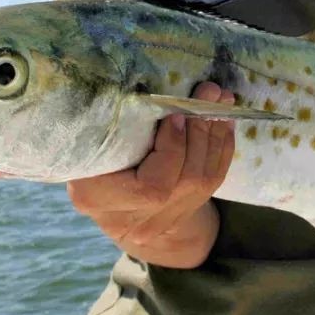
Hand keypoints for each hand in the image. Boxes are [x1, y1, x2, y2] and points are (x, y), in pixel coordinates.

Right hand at [66, 81, 235, 267]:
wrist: (101, 193)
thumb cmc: (91, 150)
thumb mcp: (93, 137)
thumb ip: (113, 123)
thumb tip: (144, 89)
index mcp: (95, 196)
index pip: (151, 187)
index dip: (172, 150)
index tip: (175, 114)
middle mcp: (129, 220)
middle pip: (183, 181)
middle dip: (200, 131)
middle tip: (209, 92)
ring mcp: (158, 225)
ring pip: (202, 181)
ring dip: (215, 134)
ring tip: (221, 99)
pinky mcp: (180, 216)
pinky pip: (212, 182)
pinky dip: (221, 147)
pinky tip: (223, 121)